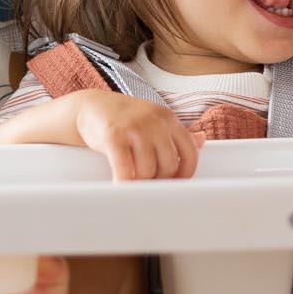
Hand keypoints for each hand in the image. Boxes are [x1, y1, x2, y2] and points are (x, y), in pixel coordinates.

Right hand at [69, 91, 198, 180]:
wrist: (90, 106)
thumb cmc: (125, 118)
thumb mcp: (154, 120)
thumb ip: (175, 134)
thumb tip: (202, 141)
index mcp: (169, 119)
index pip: (190, 153)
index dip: (184, 174)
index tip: (174, 184)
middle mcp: (155, 121)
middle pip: (168, 165)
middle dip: (158, 180)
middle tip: (146, 183)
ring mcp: (135, 128)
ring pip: (147, 170)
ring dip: (139, 182)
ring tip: (132, 182)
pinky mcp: (114, 136)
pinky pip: (124, 170)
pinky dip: (123, 183)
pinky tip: (120, 187)